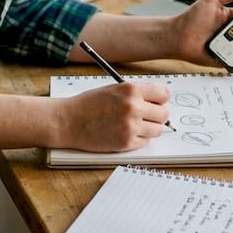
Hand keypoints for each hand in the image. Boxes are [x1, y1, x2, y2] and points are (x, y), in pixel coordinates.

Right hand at [55, 81, 170, 151]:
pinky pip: (145, 142)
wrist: (69, 121)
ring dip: (149, 129)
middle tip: (145, 116)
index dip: (161, 99)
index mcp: (131, 89)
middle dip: (156, 115)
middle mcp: (133, 107)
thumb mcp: (114, 89)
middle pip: (164, 114)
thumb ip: (136, 94)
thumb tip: (158, 102)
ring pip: (157, 130)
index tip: (156, 103)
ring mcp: (131, 126)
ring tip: (133, 125)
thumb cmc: (89, 104)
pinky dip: (138, 139)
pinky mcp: (126, 142)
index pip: (164, 93)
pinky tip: (124, 133)